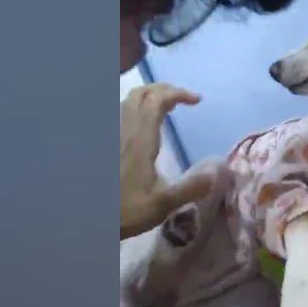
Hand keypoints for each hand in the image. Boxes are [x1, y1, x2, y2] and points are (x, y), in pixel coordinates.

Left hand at [120, 83, 213, 238]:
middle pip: (141, 93)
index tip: (197, 101)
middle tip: (182, 99)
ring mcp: (113, 136)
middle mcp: (125, 131)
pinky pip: (122, 115)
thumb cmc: (125, 210)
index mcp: (141, 140)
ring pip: (128, 102)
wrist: (89, 217)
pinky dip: (138, 110)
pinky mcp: (108, 145)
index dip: (178, 93)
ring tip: (167, 109)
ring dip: (149, 97)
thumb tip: (218, 172)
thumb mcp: (163, 204)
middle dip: (163, 89)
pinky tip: (145, 127)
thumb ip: (191, 188)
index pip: (157, 100)